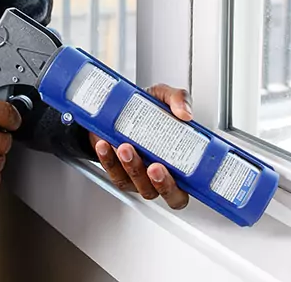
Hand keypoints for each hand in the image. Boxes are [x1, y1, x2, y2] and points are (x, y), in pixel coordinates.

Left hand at [90, 84, 191, 209]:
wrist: (118, 106)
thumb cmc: (146, 108)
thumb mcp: (163, 97)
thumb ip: (177, 99)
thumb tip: (185, 112)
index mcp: (175, 163)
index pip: (181, 190)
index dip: (179, 188)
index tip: (175, 172)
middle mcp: (156, 174)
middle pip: (161, 193)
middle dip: (159, 184)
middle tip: (154, 166)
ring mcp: (135, 174)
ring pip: (133, 183)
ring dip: (130, 168)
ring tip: (126, 147)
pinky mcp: (115, 168)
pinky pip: (112, 172)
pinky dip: (108, 160)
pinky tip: (105, 146)